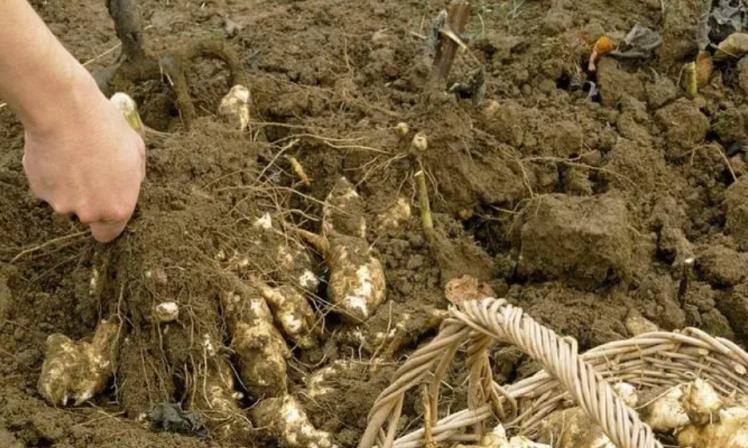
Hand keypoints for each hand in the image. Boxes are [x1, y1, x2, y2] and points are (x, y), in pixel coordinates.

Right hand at [22, 81, 145, 242]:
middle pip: (87, 216)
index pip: (109, 234)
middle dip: (89, 200)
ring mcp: (62, 203)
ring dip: (70, 187)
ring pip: (67, 201)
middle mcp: (89, 213)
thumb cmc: (107, 130)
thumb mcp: (136, 153)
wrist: (66, 112)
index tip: (105, 210)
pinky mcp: (40, 190)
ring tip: (75, 158)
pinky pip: (48, 187)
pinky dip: (52, 176)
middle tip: (92, 171)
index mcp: (118, 208)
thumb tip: (130, 184)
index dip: (107, 223)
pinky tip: (58, 154)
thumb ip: (134, 179)